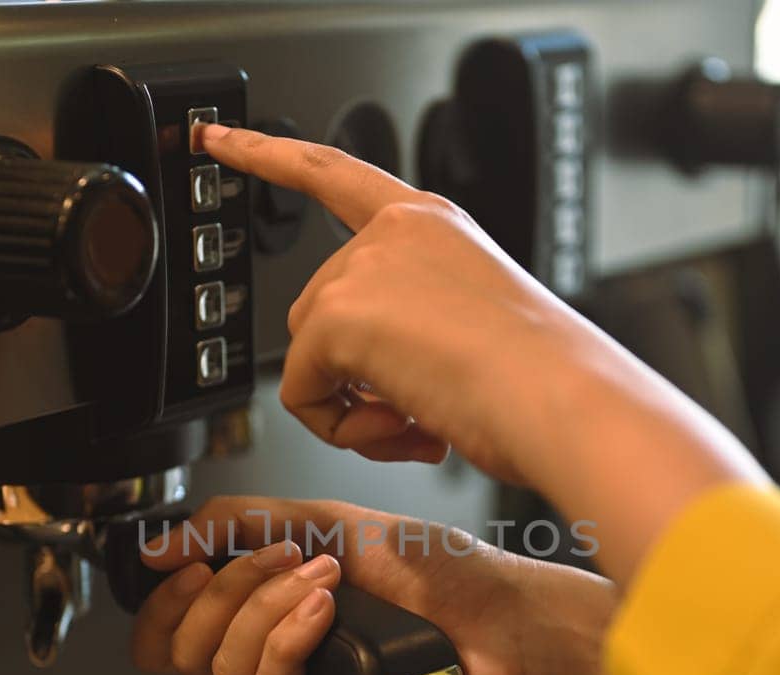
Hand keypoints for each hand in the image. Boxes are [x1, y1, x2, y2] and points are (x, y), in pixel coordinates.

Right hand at [129, 497, 617, 674]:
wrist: (503, 615)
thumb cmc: (437, 575)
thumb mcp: (326, 524)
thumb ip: (237, 525)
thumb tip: (156, 549)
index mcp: (266, 627)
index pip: (172, 636)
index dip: (164, 601)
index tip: (188, 563)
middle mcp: (276, 674)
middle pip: (184, 652)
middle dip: (224, 588)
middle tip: (282, 559)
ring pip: (221, 670)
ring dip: (266, 605)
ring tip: (324, 579)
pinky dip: (288, 639)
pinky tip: (326, 611)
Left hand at [200, 125, 765, 584]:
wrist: (562, 399)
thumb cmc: (541, 378)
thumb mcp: (471, 324)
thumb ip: (409, 327)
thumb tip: (368, 385)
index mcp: (430, 225)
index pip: (334, 174)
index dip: (268, 156)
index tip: (218, 139)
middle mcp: (393, 235)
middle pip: (317, 310)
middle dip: (355, 373)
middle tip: (418, 409)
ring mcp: (362, 270)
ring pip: (310, 359)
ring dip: (355, 409)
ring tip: (422, 421)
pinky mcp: (337, 316)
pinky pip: (303, 395)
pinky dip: (342, 430)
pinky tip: (404, 427)